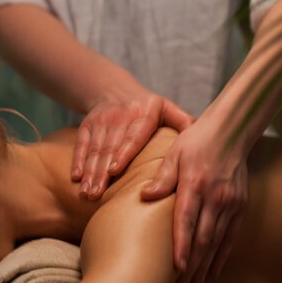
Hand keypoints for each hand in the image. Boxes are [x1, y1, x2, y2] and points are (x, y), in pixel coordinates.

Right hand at [72, 89, 193, 200]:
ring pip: (95, 149)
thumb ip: (183, 122)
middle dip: (101, 172)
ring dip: (89, 172)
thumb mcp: (167, 108)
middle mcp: (120, 116)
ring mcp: (101, 121)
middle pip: (110, 147)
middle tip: (96, 194)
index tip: (114, 171)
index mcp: (144, 114)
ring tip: (87, 193)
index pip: (133, 136)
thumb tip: (205, 141)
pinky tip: (76, 178)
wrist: (113, 87)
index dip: (122, 153)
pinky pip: (81, 144)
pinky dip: (77, 161)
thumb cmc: (147, 107)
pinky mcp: (87, 124)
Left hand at [141, 116, 247, 282]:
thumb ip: (163, 177)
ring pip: (216, 242)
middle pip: (202, 238)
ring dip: (204, 268)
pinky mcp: (240, 206)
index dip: (182, 246)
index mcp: (196, 184)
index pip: (187, 220)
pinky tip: (212, 272)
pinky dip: (221, 256)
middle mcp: (216, 197)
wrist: (232, 131)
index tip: (177, 269)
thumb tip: (146, 196)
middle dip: (191, 267)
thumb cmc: (196, 141)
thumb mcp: (175, 153)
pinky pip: (231, 236)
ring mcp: (231, 203)